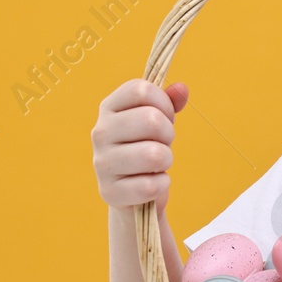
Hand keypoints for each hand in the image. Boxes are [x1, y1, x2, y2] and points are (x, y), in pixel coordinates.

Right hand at [91, 79, 189, 210]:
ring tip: (157, 163)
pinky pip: (151, 185)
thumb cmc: (145, 147)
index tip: (166, 116)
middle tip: (162, 143)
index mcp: (109, 108)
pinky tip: (152, 183)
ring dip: (166, 160)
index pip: (141, 90)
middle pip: (151, 119)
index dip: (164, 103)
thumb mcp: (156, 121)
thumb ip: (169, 102)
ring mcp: (102, 163)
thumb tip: (182, 89)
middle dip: (169, 133)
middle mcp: (100, 132)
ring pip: (153, 155)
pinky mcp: (110, 191)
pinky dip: (161, 185)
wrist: (131, 192)